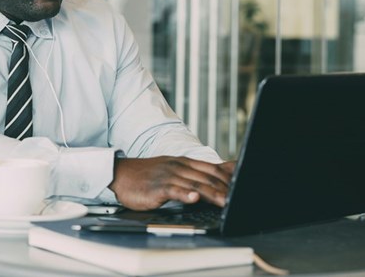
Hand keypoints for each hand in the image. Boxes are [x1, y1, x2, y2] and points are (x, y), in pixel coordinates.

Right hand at [108, 156, 235, 210]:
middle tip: (241, 198)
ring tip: (226, 202)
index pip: (212, 169)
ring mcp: (168, 176)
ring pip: (195, 184)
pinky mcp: (157, 187)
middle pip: (207, 177)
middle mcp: (179, 167)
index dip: (229, 179)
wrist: (121, 174)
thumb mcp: (176, 168)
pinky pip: (173, 190)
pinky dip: (185, 194)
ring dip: (212, 194)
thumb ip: (199, 171)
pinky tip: (193, 198)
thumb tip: (225, 170)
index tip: (243, 187)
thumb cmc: (149, 175)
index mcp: (184, 163)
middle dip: (226, 188)